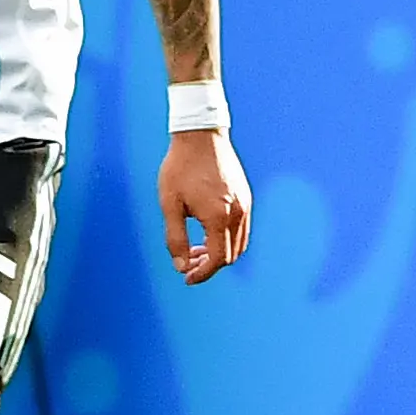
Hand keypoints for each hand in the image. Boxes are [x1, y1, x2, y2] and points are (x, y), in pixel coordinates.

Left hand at [160, 129, 253, 282]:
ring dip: (220, 252)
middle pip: (231, 255)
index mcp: (218, 216)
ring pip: (239, 243)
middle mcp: (237, 213)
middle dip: (210, 265)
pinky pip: (241, 228)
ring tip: (196, 248)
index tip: (187, 278)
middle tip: (188, 262)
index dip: (203, 274)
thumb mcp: (170, 204)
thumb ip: (175, 239)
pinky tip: (207, 231)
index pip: (217, 259)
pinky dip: (226, 238)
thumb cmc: (180, 168)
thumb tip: (181, 266)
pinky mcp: (245, 197)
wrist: (200, 135)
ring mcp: (245, 204)